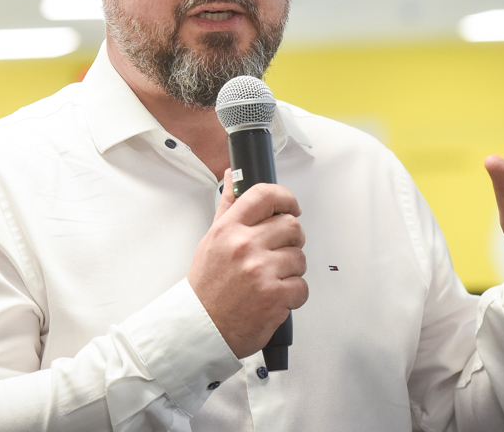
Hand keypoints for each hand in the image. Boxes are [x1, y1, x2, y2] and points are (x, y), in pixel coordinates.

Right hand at [188, 170, 307, 357]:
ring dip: (292, 269)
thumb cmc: (206, 287)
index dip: (285, 197)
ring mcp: (261, 271)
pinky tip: (275, 296)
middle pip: (291, 225)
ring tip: (272, 278)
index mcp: (229, 229)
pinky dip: (293, 294)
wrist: (200, 328)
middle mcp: (244, 246)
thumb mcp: (211, 241)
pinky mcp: (275, 296)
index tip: (291, 206)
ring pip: (300, 257)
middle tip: (280, 251)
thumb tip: (232, 175)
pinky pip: (302, 286)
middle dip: (291, 239)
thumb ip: (227, 207)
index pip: (264, 195)